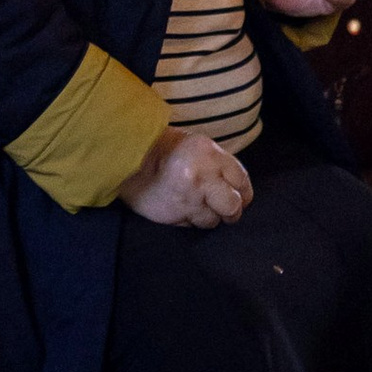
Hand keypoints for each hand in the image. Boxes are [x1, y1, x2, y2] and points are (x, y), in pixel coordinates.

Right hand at [116, 128, 254, 227]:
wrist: (129, 159)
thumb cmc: (166, 149)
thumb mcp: (198, 146)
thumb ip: (219, 165)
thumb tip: (239, 189)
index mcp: (210, 154)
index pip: (242, 180)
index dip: (243, 192)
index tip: (239, 196)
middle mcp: (202, 177)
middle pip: (233, 206)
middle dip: (230, 210)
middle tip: (222, 207)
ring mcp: (188, 199)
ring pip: (213, 221)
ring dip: (207, 216)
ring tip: (194, 203)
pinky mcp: (174, 216)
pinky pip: (192, 226)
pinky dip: (189, 220)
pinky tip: (180, 207)